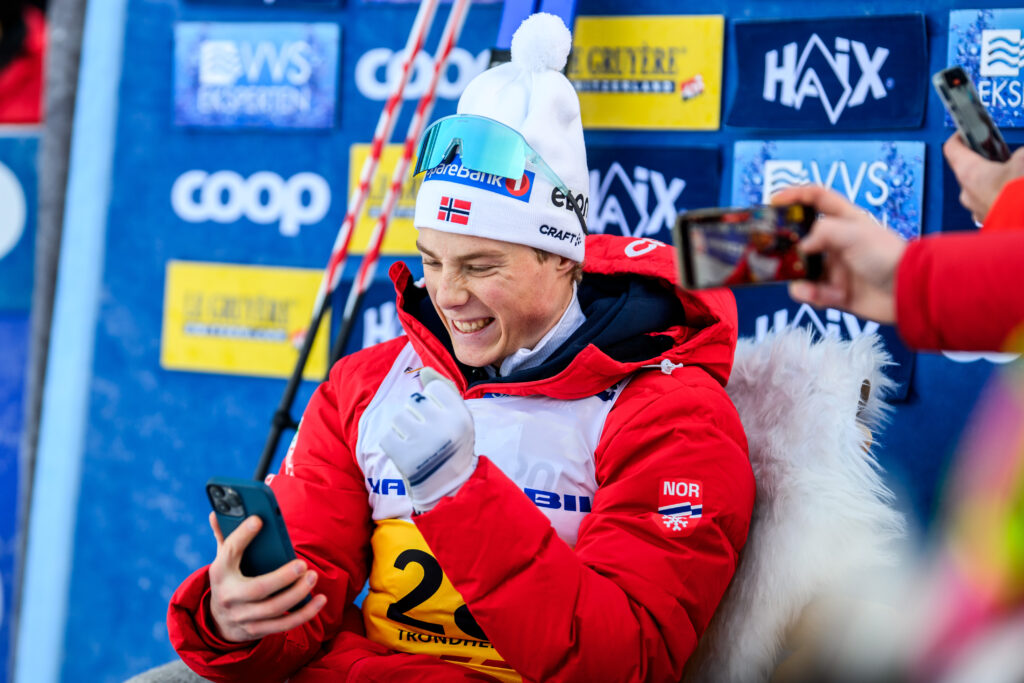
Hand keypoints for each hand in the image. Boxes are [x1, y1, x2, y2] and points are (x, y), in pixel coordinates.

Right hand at [208, 512, 326, 642]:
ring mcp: (243, 616)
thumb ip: (225, 536)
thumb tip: (215, 512)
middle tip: (302, 564)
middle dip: (282, 577)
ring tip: (313, 576)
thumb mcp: (223, 557)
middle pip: (257, 589)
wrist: (218, 619)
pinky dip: (305, 614)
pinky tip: (320, 599)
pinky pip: (284, 624)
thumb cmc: (229, 578)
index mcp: (220, 572)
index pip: (229, 552)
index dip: (243, 535)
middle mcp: (229, 596)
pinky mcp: (257, 629)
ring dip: (297, 594)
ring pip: (273, 609)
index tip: (259, 520)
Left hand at [379, 367, 477, 511]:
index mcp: (461, 416)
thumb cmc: (453, 446)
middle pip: (414, 401)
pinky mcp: (404, 457)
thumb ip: (444, 389)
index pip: (434, 389)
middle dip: (416, 416)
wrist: (447, 488)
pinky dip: (393, 444)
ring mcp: (423, 443)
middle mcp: (444, 428)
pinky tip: (405, 453)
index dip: (434, 403)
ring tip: (415, 443)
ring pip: (398, 417)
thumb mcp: (460, 417)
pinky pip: (387, 436)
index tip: (440, 421)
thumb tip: (424, 370)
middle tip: (427, 435)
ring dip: (403, 429)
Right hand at [772, 185, 906, 323]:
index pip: (817, 198)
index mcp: (845, 220)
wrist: (907, 292)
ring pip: (803, 270)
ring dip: (799, 278)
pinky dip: (811, 295)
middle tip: (771, 252)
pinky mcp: (836, 292)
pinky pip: (813, 293)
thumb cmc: (886, 255)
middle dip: (787, 246)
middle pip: (803, 238)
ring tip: (804, 287)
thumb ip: (822, 232)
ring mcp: (836, 268)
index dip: (795, 195)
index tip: (774, 202)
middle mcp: (838, 242)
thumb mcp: (853, 234)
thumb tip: (801, 246)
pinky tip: (818, 297)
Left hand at [943, 133, 1023, 222]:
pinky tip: (1015, 194)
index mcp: (969, 172)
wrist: (1023, 227)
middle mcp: (967, 193)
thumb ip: (1018, 154)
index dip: (960, 136)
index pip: (952, 148)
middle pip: (970, 169)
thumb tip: (1018, 157)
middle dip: (986, 160)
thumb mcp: (1022, 159)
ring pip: (982, 188)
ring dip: (995, 180)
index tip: (965, 131)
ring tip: (1014, 176)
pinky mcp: (990, 222)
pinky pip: (992, 203)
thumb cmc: (1019, 196)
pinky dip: (1002, 196)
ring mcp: (977, 210)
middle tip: (1001, 155)